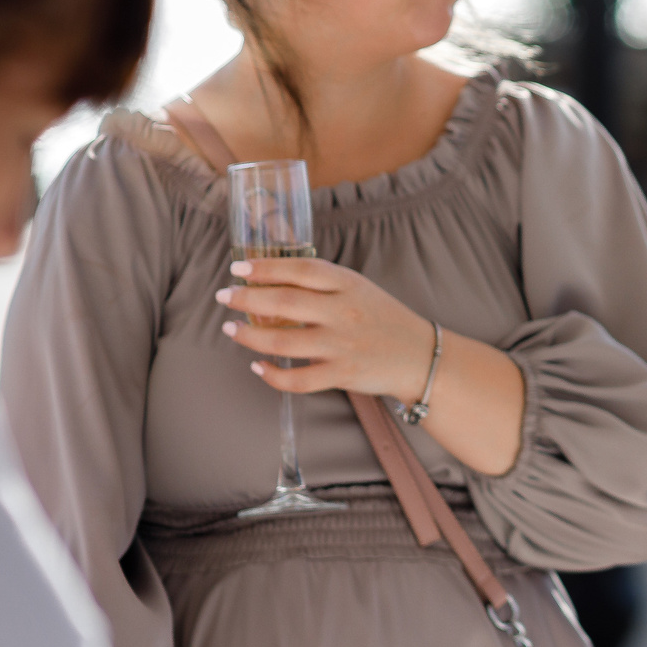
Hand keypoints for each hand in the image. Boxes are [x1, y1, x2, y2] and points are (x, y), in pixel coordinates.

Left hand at [217, 257, 435, 399]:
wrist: (421, 356)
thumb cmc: (383, 320)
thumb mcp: (359, 290)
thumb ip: (323, 285)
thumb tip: (270, 281)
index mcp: (349, 284)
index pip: (301, 268)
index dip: (265, 267)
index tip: (238, 268)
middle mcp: (344, 312)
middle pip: (284, 301)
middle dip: (246, 298)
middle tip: (225, 297)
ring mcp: (343, 345)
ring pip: (282, 341)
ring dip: (248, 336)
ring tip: (231, 329)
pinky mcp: (343, 374)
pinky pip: (298, 379)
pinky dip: (271, 375)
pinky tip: (258, 367)